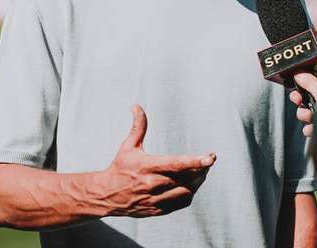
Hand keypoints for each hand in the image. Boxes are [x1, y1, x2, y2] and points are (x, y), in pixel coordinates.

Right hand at [96, 104, 215, 217]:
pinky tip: (190, 185)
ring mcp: (155, 199)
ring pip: (187, 192)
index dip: (196, 161)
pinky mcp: (157, 210)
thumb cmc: (119, 168)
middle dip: (201, 169)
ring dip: (198, 182)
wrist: (105, 196)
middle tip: (207, 161)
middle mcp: (153, 184)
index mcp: (148, 166)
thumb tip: (136, 106)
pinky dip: (189, 194)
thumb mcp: (128, 146)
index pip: (177, 164)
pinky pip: (181, 203)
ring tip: (201, 172)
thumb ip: (138, 126)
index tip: (211, 157)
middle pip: (187, 178)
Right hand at [289, 72, 316, 137]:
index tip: (296, 85)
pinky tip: (310, 129)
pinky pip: (313, 126)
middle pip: (309, 96)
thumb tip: (299, 74)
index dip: (303, 83)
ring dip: (304, 114)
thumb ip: (310, 83)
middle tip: (298, 101)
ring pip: (309, 111)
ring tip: (308, 116)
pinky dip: (309, 128)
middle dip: (301, 100)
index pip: (314, 79)